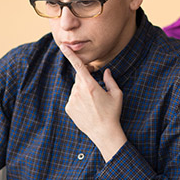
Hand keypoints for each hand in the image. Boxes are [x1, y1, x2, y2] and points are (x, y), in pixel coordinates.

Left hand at [59, 44, 127, 160]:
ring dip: (83, 91)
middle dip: (86, 79)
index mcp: (90, 85)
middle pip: (79, 78)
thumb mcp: (116, 95)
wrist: (104, 133)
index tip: (63, 46)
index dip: (70, 55)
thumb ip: (110, 80)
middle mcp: (78, 91)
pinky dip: (79, 100)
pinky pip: (73, 98)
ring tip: (94, 104)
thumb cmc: (112, 113)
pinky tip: (88, 109)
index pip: (79, 66)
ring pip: (76, 89)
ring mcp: (72, 100)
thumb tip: (106, 71)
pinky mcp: (69, 108)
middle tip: (96, 90)